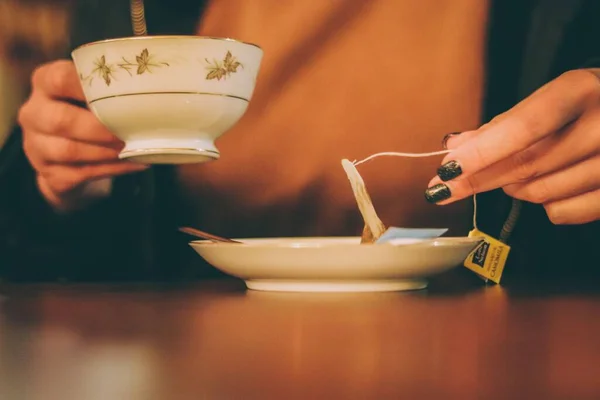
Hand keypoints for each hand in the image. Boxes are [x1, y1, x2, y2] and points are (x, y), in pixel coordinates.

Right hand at [18, 60, 147, 211]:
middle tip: (130, 131)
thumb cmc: (90, 114)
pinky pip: (80, 174)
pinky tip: (133, 164)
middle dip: (101, 129)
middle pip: (61, 120)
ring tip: (134, 149)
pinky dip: (112, 170)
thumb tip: (154, 92)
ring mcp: (36, 146)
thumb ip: (111, 89)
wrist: (69, 156)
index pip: (60, 79)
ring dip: (107, 152)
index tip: (122, 94)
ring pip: (69, 151)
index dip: (90, 88)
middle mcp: (33, 113)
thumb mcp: (93, 94)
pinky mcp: (49, 174)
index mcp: (44, 83)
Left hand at [425, 69, 599, 224]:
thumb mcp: (553, 99)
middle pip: (526, 166)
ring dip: (514, 189)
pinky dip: (545, 205)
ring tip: (514, 175)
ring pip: (541, 194)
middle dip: (480, 179)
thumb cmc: (590, 104)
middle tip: (449, 185)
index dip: (480, 154)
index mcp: (579, 91)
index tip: (446, 171)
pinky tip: (547, 187)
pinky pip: (564, 213)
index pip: (521, 129)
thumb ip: (504, 124)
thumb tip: (456, 147)